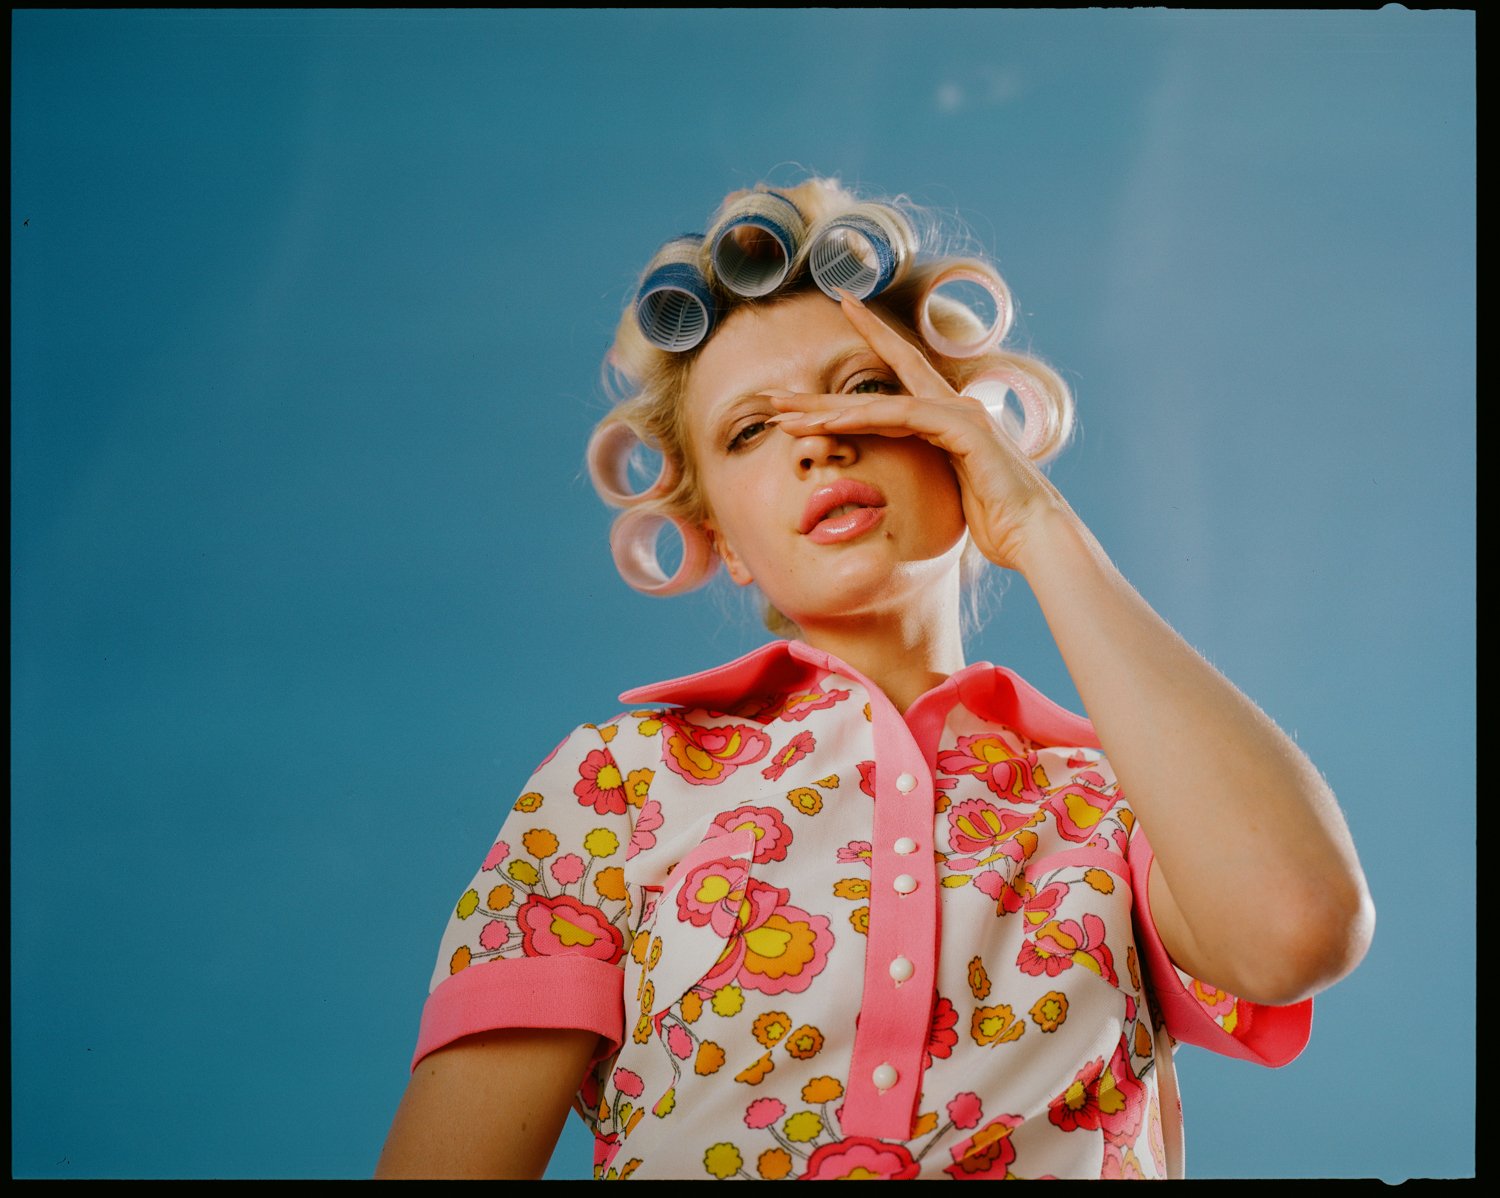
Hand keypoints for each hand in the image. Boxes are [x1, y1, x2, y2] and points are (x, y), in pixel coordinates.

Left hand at [766, 292, 1074, 573]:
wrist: (1038, 534)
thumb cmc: (1000, 523)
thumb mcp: (952, 492)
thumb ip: (932, 472)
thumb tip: (913, 482)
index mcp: (949, 419)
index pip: (895, 386)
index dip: (857, 365)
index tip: (816, 358)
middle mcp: (952, 406)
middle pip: (874, 387)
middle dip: (820, 390)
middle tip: (773, 391)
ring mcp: (958, 412)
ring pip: (877, 401)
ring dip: (826, 409)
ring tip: (782, 413)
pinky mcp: (961, 428)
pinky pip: (900, 417)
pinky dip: (861, 419)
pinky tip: (826, 422)